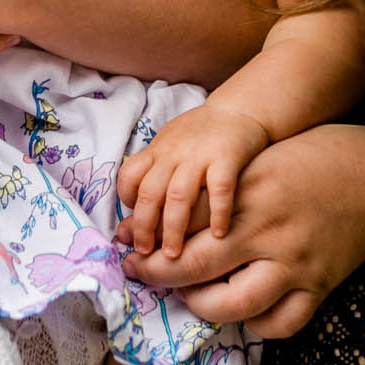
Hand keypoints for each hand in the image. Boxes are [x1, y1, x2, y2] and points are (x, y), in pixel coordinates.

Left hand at [117, 103, 270, 257]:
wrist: (238, 109)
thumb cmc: (200, 133)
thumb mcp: (169, 143)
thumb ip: (154, 169)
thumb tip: (134, 206)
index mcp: (157, 151)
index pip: (129, 176)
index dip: (126, 202)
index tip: (132, 223)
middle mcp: (174, 153)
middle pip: (150, 192)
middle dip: (144, 226)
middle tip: (144, 252)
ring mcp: (199, 155)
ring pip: (178, 196)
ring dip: (173, 228)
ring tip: (173, 255)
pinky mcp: (227, 157)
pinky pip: (220, 189)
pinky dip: (218, 213)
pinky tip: (218, 235)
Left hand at [121, 124, 364, 337]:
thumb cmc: (314, 158)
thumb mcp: (262, 159)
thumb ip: (221, 187)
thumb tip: (169, 212)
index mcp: (251, 188)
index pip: (184, 218)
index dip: (148, 234)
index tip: (127, 242)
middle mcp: (269, 228)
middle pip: (194, 263)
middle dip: (157, 274)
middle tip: (139, 273)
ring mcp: (296, 262)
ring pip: (232, 304)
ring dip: (200, 305)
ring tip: (188, 295)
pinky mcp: (319, 286)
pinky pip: (279, 323)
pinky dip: (255, 324)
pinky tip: (242, 310)